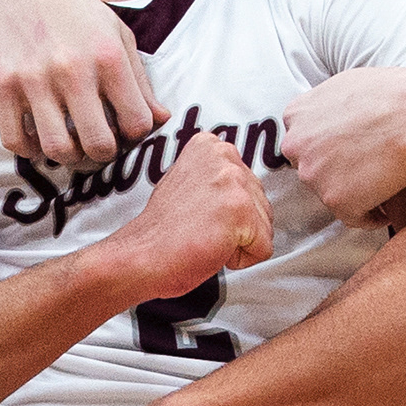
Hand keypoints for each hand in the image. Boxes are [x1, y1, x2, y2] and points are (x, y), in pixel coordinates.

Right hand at [0, 0, 168, 166]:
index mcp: (108, 57)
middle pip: (98, 144)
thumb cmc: (79, 12)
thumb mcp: (118, 36)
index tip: (126, 128)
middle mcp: (72, 70)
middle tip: (100, 145)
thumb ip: (141, 81)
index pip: (136, 123)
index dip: (136, 134)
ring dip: (69, 157)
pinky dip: (30, 150)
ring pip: (57, 148)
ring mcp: (33, 79)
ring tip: (71, 145)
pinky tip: (39, 138)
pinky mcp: (2, 84)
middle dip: (104, 154)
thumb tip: (162, 119)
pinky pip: (15, 141)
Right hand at [98, 133, 273, 301]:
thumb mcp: (188, 183)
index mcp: (211, 146)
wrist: (140, 256)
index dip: (227, 211)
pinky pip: (263, 248)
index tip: (198, 213)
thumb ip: (216, 178)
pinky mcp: (240, 209)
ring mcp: (233, 180)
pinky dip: (241, 259)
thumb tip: (242, 189)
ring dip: (238, 242)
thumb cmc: (161, 231)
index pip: (249, 186)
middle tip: (200, 228)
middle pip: (262, 205)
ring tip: (205, 236)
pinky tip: (211, 248)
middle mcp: (224, 155)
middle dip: (238, 226)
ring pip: (265, 227)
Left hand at [282, 68, 405, 225]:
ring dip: (354, 191)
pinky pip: (354, 216)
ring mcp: (313, 175)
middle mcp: (297, 146)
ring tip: (382, 180)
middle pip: (313, 167)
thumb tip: (330, 120)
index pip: (304, 141)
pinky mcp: (336, 200)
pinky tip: (387, 203)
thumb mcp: (345, 85)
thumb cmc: (392, 94)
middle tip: (368, 164)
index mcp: (296, 116)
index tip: (349, 150)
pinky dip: (371, 214)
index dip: (329, 148)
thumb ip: (325, 107)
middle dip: (336, 170)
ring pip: (331, 192)